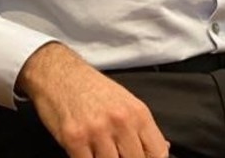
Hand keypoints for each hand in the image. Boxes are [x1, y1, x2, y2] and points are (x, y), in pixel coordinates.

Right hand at [17, 42, 169, 157]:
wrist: (60, 74)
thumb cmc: (94, 90)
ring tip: (101, 153)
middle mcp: (120, 122)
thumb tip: (164, 148)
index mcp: (138, 113)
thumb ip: (143, 128)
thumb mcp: (126, 102)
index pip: (158, 152)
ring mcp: (97, 131)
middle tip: (118, 154)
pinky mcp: (74, 139)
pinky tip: (87, 154)